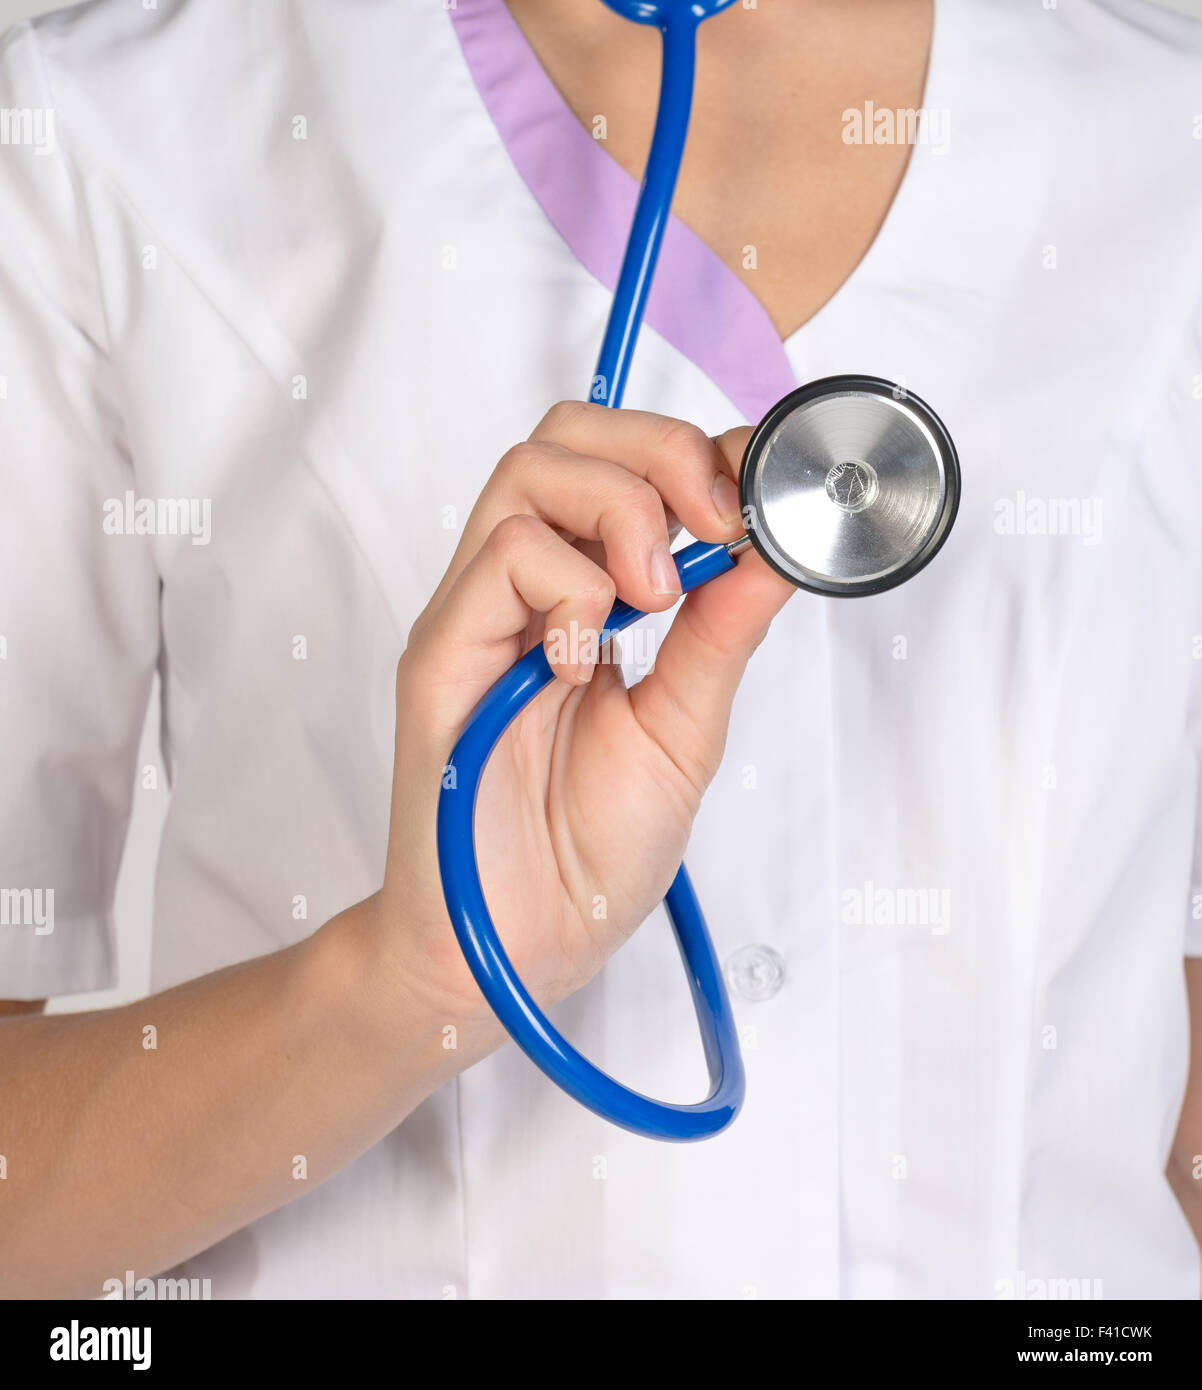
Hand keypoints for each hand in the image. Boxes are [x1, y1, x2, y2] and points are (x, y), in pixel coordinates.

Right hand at [376, 401, 793, 1045]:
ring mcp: (476, 615)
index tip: (756, 494)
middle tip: (712, 527)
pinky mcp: (440, 653)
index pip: (622, 464)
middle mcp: (523, 590)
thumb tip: (773, 549)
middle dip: (658, 454)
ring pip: (528, 473)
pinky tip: (583, 662)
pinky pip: (500, 558)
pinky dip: (568, 590)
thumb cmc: (587, 849)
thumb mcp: (686, 729)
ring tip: (653, 599)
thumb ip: (721, 635)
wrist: (518, 941)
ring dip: (619, 513)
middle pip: (565, 436)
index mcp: (583, 598)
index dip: (694, 454)